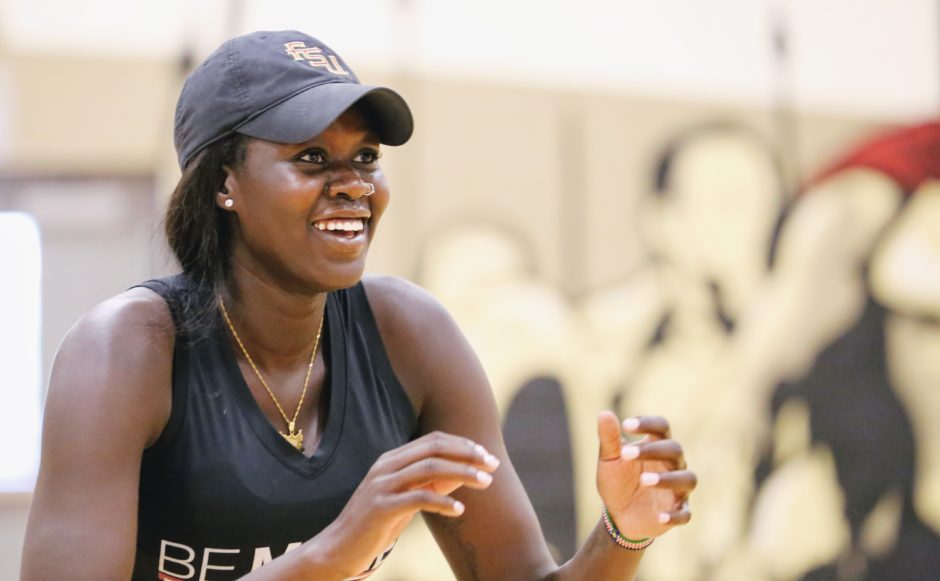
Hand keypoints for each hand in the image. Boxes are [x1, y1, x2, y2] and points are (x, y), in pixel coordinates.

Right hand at [312, 431, 499, 577]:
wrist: (339, 547)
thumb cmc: (377, 523)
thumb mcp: (404, 497)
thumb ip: (428, 483)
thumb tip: (465, 473)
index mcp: (392, 459)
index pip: (433, 440)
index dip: (463, 444)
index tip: (486, 456)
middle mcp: (386, 466)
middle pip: (434, 448)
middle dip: (467, 454)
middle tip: (492, 464)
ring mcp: (382, 485)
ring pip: (430, 468)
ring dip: (462, 473)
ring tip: (485, 483)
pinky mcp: (382, 507)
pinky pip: (419, 498)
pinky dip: (443, 502)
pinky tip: (459, 509)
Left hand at [596, 412, 695, 539]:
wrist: (618, 515)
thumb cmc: (617, 481)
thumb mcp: (609, 460)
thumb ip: (609, 439)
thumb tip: (604, 413)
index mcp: (656, 446)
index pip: (661, 427)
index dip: (647, 423)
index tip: (626, 425)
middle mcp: (672, 464)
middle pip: (675, 449)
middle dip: (652, 450)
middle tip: (626, 454)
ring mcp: (677, 488)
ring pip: (687, 479)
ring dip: (668, 479)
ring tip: (644, 480)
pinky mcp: (678, 511)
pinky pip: (685, 513)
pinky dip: (676, 514)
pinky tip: (661, 516)